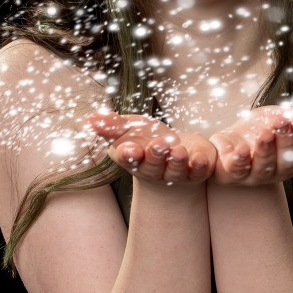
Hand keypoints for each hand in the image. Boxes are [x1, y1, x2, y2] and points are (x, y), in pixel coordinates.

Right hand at [88, 112, 215, 185]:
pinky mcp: (196, 172)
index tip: (129, 149)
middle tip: (160, 145)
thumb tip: (92, 119)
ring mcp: (176, 173)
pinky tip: (200, 158)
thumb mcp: (128, 128)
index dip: (128, 155)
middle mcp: (154, 170)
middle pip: (153, 167)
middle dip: (156, 157)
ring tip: (179, 151)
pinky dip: (200, 167)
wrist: (171, 154)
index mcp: (134, 158)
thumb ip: (112, 125)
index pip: (128, 158)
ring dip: (178, 162)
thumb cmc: (145, 139)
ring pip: (176, 171)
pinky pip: (199, 172)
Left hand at [208, 106, 292, 186]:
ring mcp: (254, 174)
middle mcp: (276, 171)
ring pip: (263, 168)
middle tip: (281, 122)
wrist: (231, 140)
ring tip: (265, 133)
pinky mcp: (232, 172)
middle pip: (286, 162)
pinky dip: (239, 160)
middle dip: (285, 141)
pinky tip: (242, 149)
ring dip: (265, 150)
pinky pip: (237, 170)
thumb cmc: (262, 129)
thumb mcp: (282, 118)